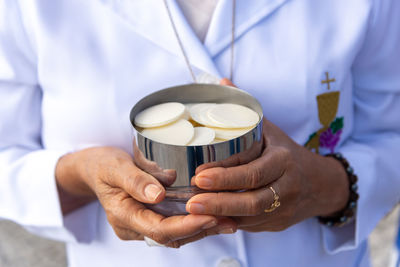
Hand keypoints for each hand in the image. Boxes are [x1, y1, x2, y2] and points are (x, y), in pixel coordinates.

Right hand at [56, 147, 236, 246]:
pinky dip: (193, 222)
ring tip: (228, 220)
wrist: (94, 169)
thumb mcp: (114, 167)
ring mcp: (141, 225)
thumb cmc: (102, 165)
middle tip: (229, 221)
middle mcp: (133, 226)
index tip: (210, 216)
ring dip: (201, 228)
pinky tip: (213, 215)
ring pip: (175, 235)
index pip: (158, 229)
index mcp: (122, 215)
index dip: (186, 226)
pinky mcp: (149, 218)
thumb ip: (134, 180)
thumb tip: (158, 195)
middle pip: (171, 236)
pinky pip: (173, 225)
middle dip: (201, 229)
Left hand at [186, 81, 348, 231]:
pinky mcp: (278, 224)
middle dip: (219, 201)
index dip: (226, 175)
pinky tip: (209, 220)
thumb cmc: (287, 153)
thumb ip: (244, 110)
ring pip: (251, 217)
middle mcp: (287, 187)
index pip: (254, 171)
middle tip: (191, 199)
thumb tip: (221, 82)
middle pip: (253, 199)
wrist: (319, 183)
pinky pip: (252, 226)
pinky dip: (230, 223)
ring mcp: (283, 209)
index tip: (200, 174)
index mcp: (284, 161)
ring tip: (193, 211)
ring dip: (221, 216)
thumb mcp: (270, 128)